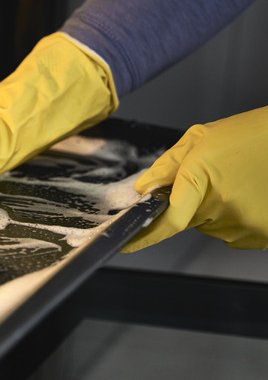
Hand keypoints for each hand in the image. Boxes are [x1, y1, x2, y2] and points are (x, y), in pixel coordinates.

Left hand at [122, 105, 267, 251]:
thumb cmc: (250, 134)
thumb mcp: (201, 139)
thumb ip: (168, 166)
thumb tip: (144, 189)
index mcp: (201, 181)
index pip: (167, 220)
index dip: (143, 236)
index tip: (125, 244)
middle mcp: (222, 208)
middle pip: (189, 221)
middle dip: (192, 204)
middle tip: (216, 178)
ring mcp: (246, 224)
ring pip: (212, 227)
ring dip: (216, 211)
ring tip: (239, 182)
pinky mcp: (265, 233)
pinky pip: (236, 235)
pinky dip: (236, 219)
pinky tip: (251, 195)